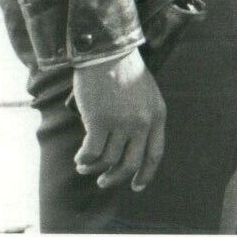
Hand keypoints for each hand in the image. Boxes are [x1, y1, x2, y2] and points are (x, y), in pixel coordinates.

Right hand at [72, 49, 165, 190]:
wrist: (107, 50)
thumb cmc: (123, 69)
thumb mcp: (145, 93)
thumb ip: (143, 118)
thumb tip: (129, 147)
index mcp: (158, 115)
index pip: (155, 154)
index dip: (146, 174)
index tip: (136, 185)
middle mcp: (143, 122)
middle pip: (130, 163)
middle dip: (116, 178)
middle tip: (103, 182)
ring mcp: (122, 123)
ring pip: (108, 160)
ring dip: (94, 167)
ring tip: (83, 166)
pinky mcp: (100, 121)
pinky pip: (91, 153)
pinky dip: (84, 159)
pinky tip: (79, 158)